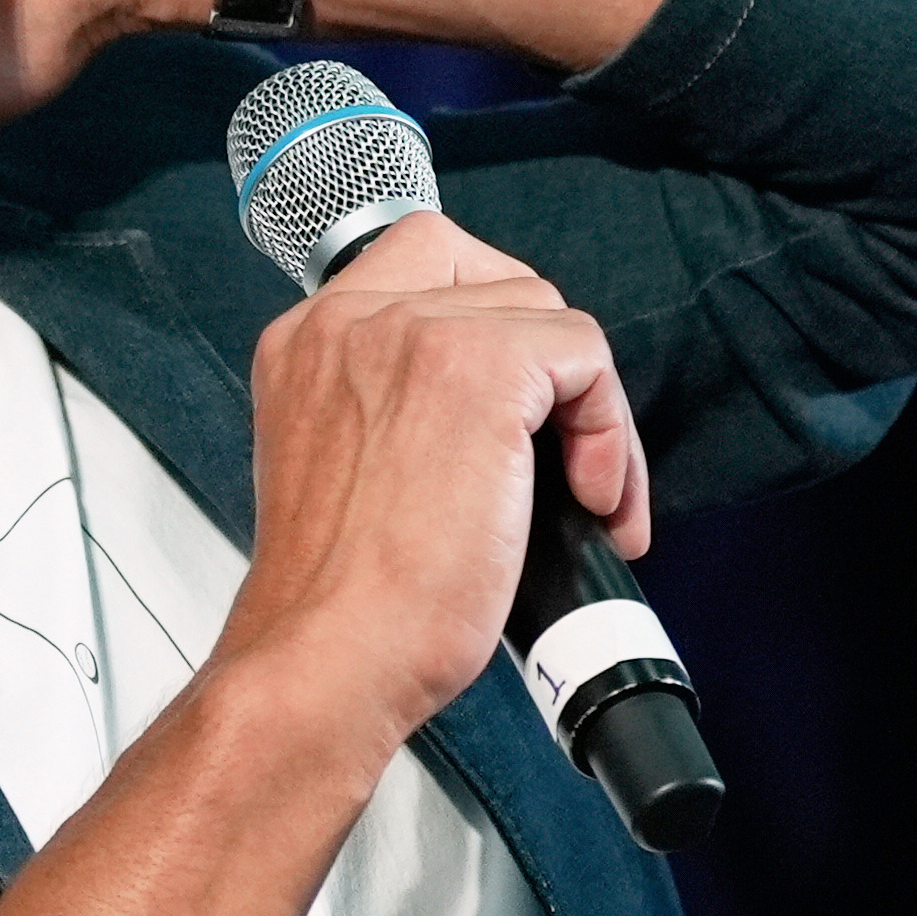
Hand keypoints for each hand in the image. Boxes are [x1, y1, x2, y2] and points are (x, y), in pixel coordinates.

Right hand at [211, 216, 640, 756]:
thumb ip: (394, 412)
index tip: (520, 402)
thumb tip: (500, 415)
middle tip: (566, 462)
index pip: (423, 262)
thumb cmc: (341, 603)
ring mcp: (411, 332)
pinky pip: (586, 357)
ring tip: (589, 503)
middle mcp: (348, 320)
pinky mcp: (480, 365)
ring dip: (590, 415)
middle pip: (500, 286)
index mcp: (307, 343)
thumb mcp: (345, 470)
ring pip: (551, 321)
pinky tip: (590, 503)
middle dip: (552, 376)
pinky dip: (608, 433)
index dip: (491, 321)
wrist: (331, 654)